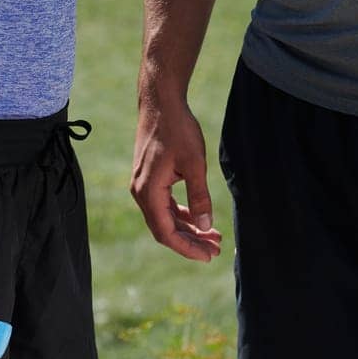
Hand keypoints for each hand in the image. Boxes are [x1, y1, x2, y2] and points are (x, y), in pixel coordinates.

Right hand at [131, 88, 223, 262]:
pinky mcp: (150, 178)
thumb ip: (199, 196)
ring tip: (213, 236)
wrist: (161, 102)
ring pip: (165, 218)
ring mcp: (144, 185)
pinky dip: (182, 214)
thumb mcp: (194, 163)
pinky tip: (199, 218)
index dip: (187, 248)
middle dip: (190, 241)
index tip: (208, 256)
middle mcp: (141, 192)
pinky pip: (165, 205)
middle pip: (165, 229)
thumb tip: (205, 226)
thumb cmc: (178, 129)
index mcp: (149, 192)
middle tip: (215, 250)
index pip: (166, 233)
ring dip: (188, 228)